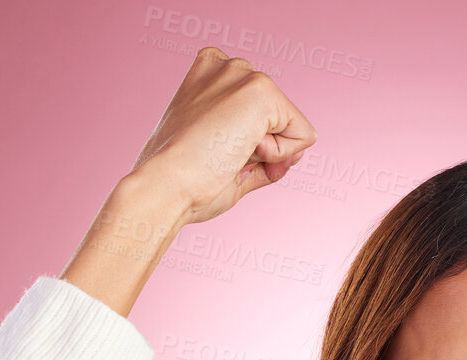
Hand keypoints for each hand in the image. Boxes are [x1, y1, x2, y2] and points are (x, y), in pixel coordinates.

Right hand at [127, 46, 318, 227]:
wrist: (163, 186)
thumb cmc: (185, 182)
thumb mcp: (229, 163)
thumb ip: (265, 156)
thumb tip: (298, 153)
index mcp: (210, 76)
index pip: (262, 117)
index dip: (250, 148)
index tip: (212, 154)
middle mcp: (227, 66)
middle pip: (280, 121)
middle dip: (262, 149)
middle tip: (218, 157)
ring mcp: (244, 75)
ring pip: (293, 126)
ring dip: (268, 153)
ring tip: (225, 152)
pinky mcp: (261, 90)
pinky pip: (303, 135)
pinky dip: (279, 155)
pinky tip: (239, 151)